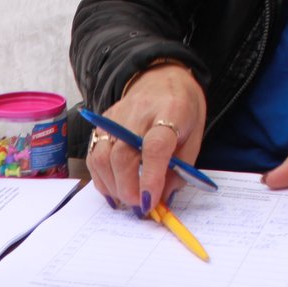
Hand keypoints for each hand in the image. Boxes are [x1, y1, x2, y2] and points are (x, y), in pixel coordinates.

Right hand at [86, 64, 206, 215]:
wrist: (161, 78)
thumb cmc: (182, 112)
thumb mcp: (194, 139)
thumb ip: (180, 170)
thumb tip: (161, 200)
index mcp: (169, 112)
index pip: (154, 147)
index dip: (151, 178)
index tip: (150, 202)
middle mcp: (137, 112)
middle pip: (121, 155)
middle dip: (128, 189)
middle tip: (139, 208)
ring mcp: (114, 117)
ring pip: (101, 158)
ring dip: (112, 187)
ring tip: (128, 200)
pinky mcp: (101, 124)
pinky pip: (93, 157)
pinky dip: (101, 179)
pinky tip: (114, 190)